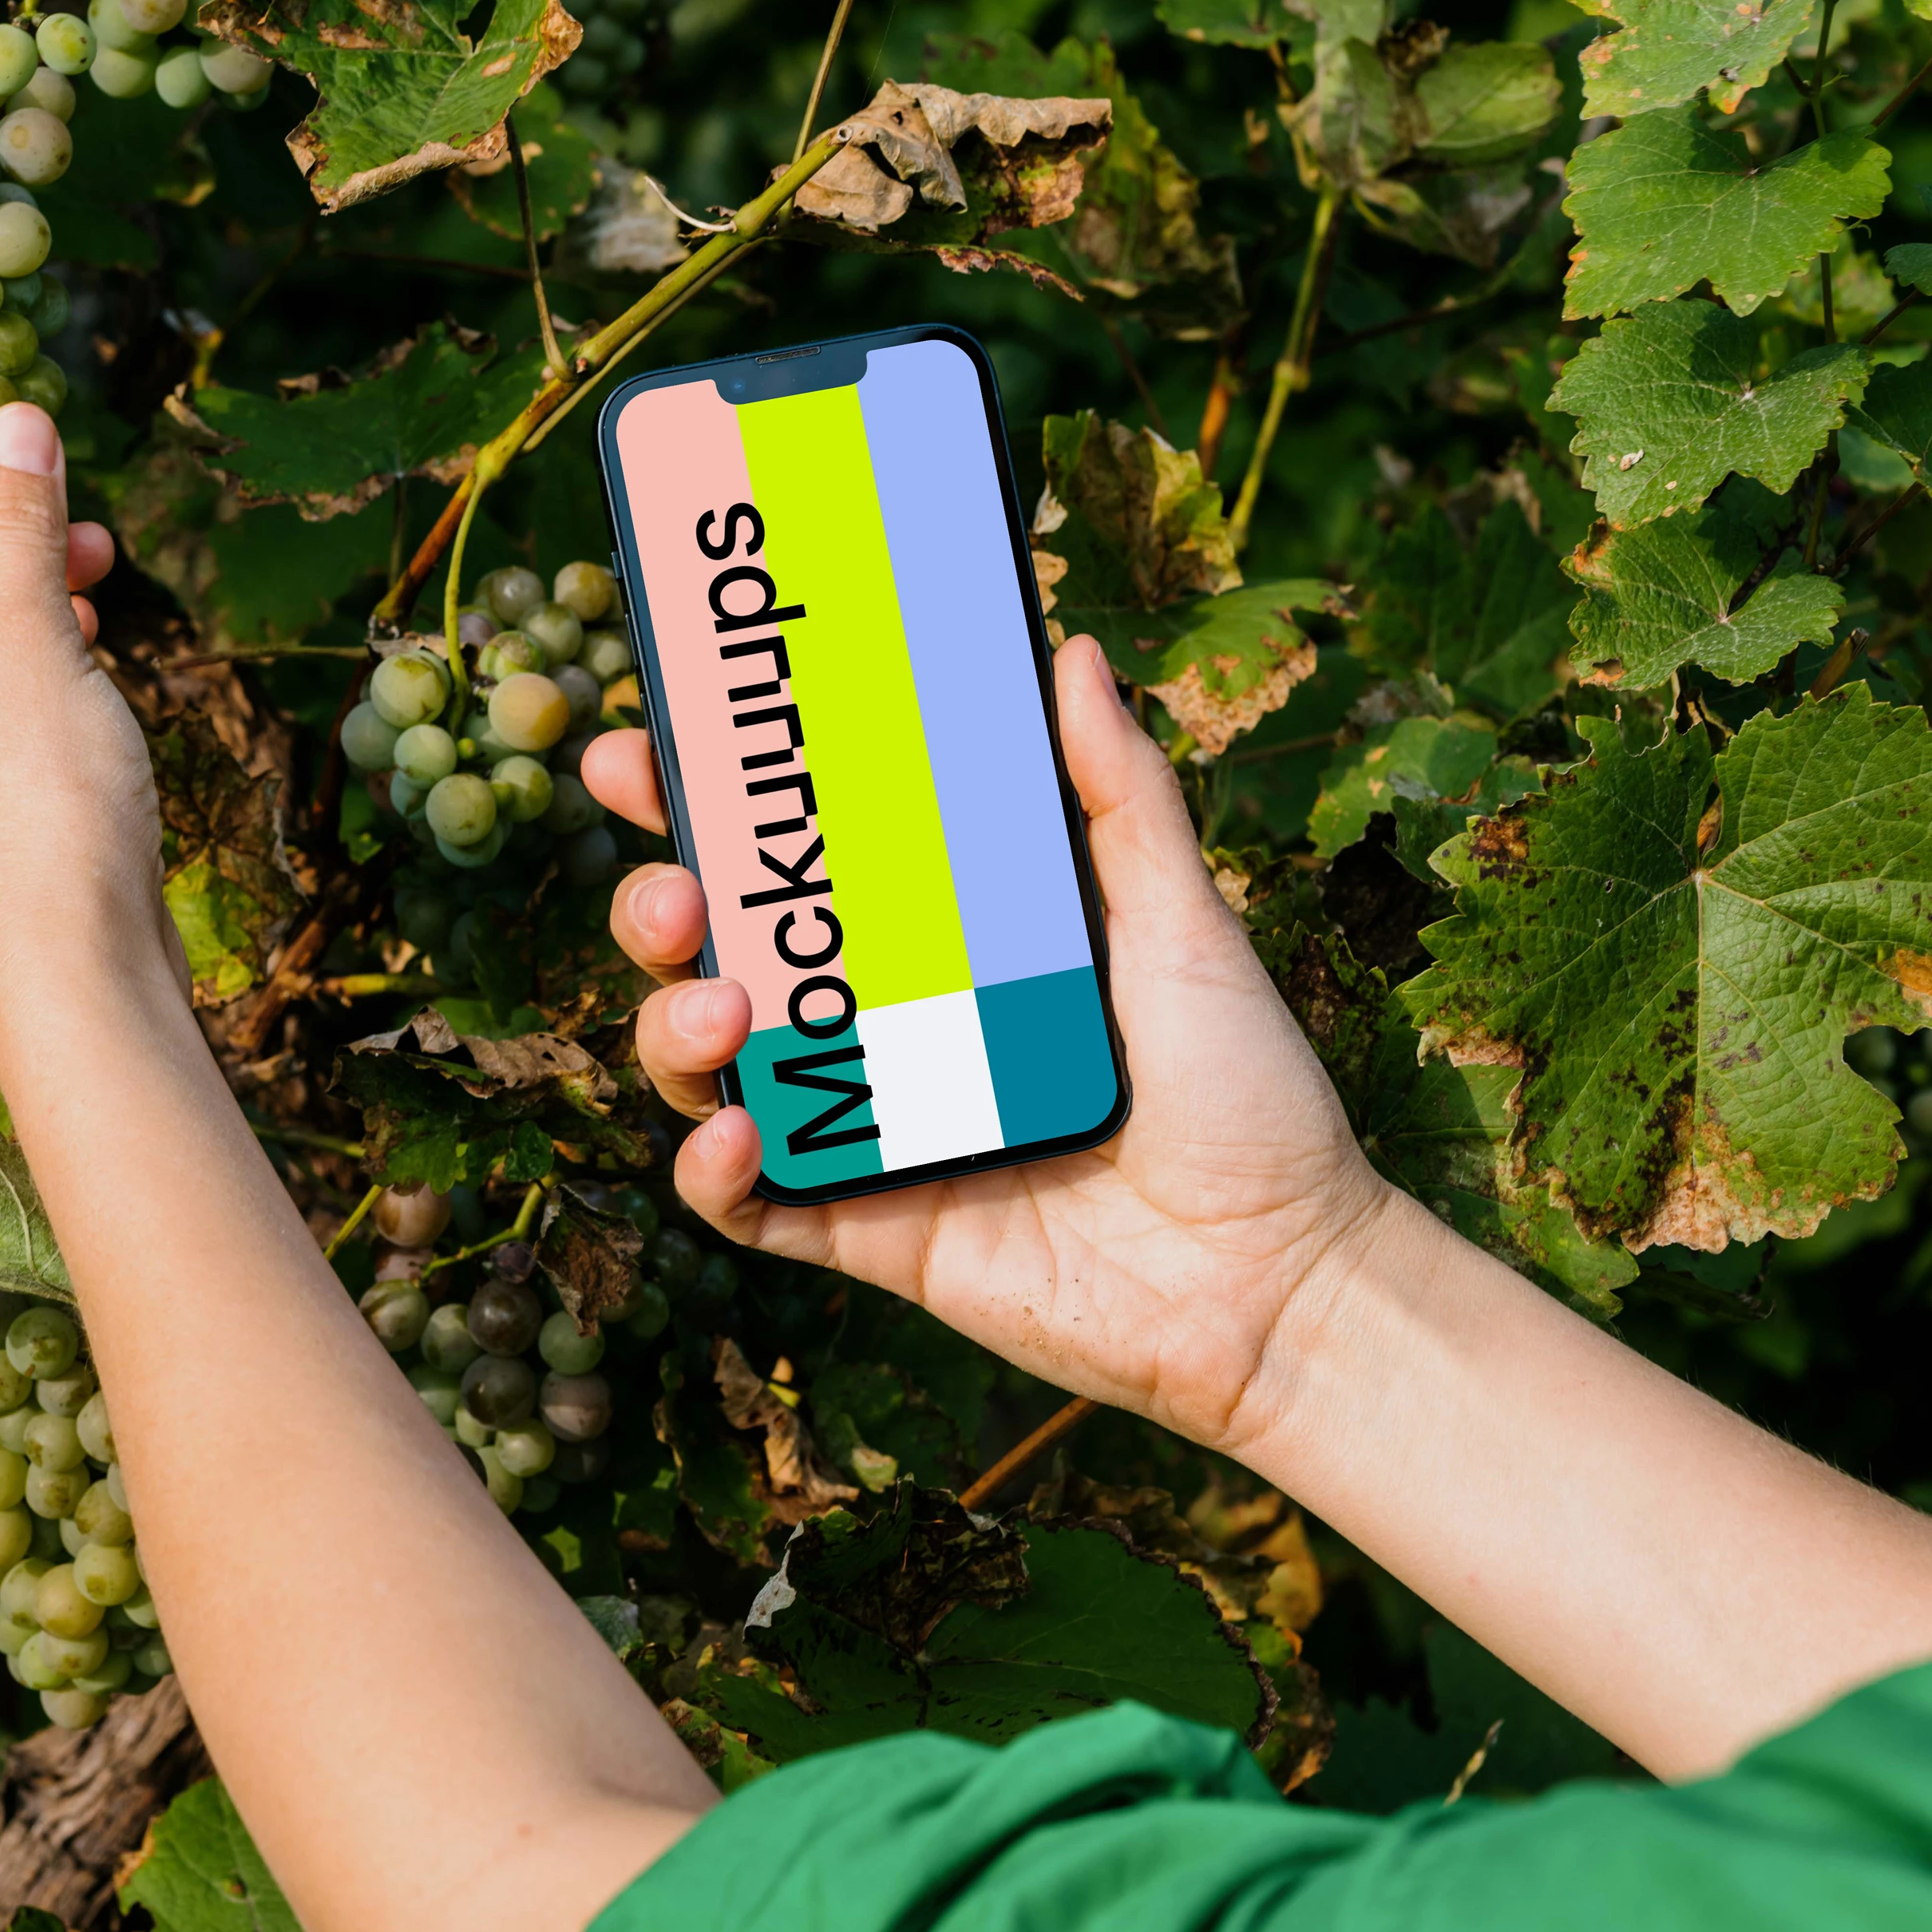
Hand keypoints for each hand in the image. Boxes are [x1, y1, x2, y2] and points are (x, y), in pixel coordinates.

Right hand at [587, 633, 1392, 1454]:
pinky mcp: (870, 1232)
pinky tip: (737, 1128)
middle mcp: (889, 1027)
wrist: (1280, 1278)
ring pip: (711, 1068)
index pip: (801, 858)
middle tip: (675, 886)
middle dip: (660, 904)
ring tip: (719, 1003)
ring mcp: (871, 1130)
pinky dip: (714, 1169)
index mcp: (944, 941)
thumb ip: (1122, 796)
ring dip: (674, 1026)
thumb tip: (1079, 654)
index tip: (651, 745)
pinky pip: (751, 1205)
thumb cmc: (1246, 1095)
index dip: (708, 801)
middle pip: (724, 950)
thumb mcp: (1184, 925)